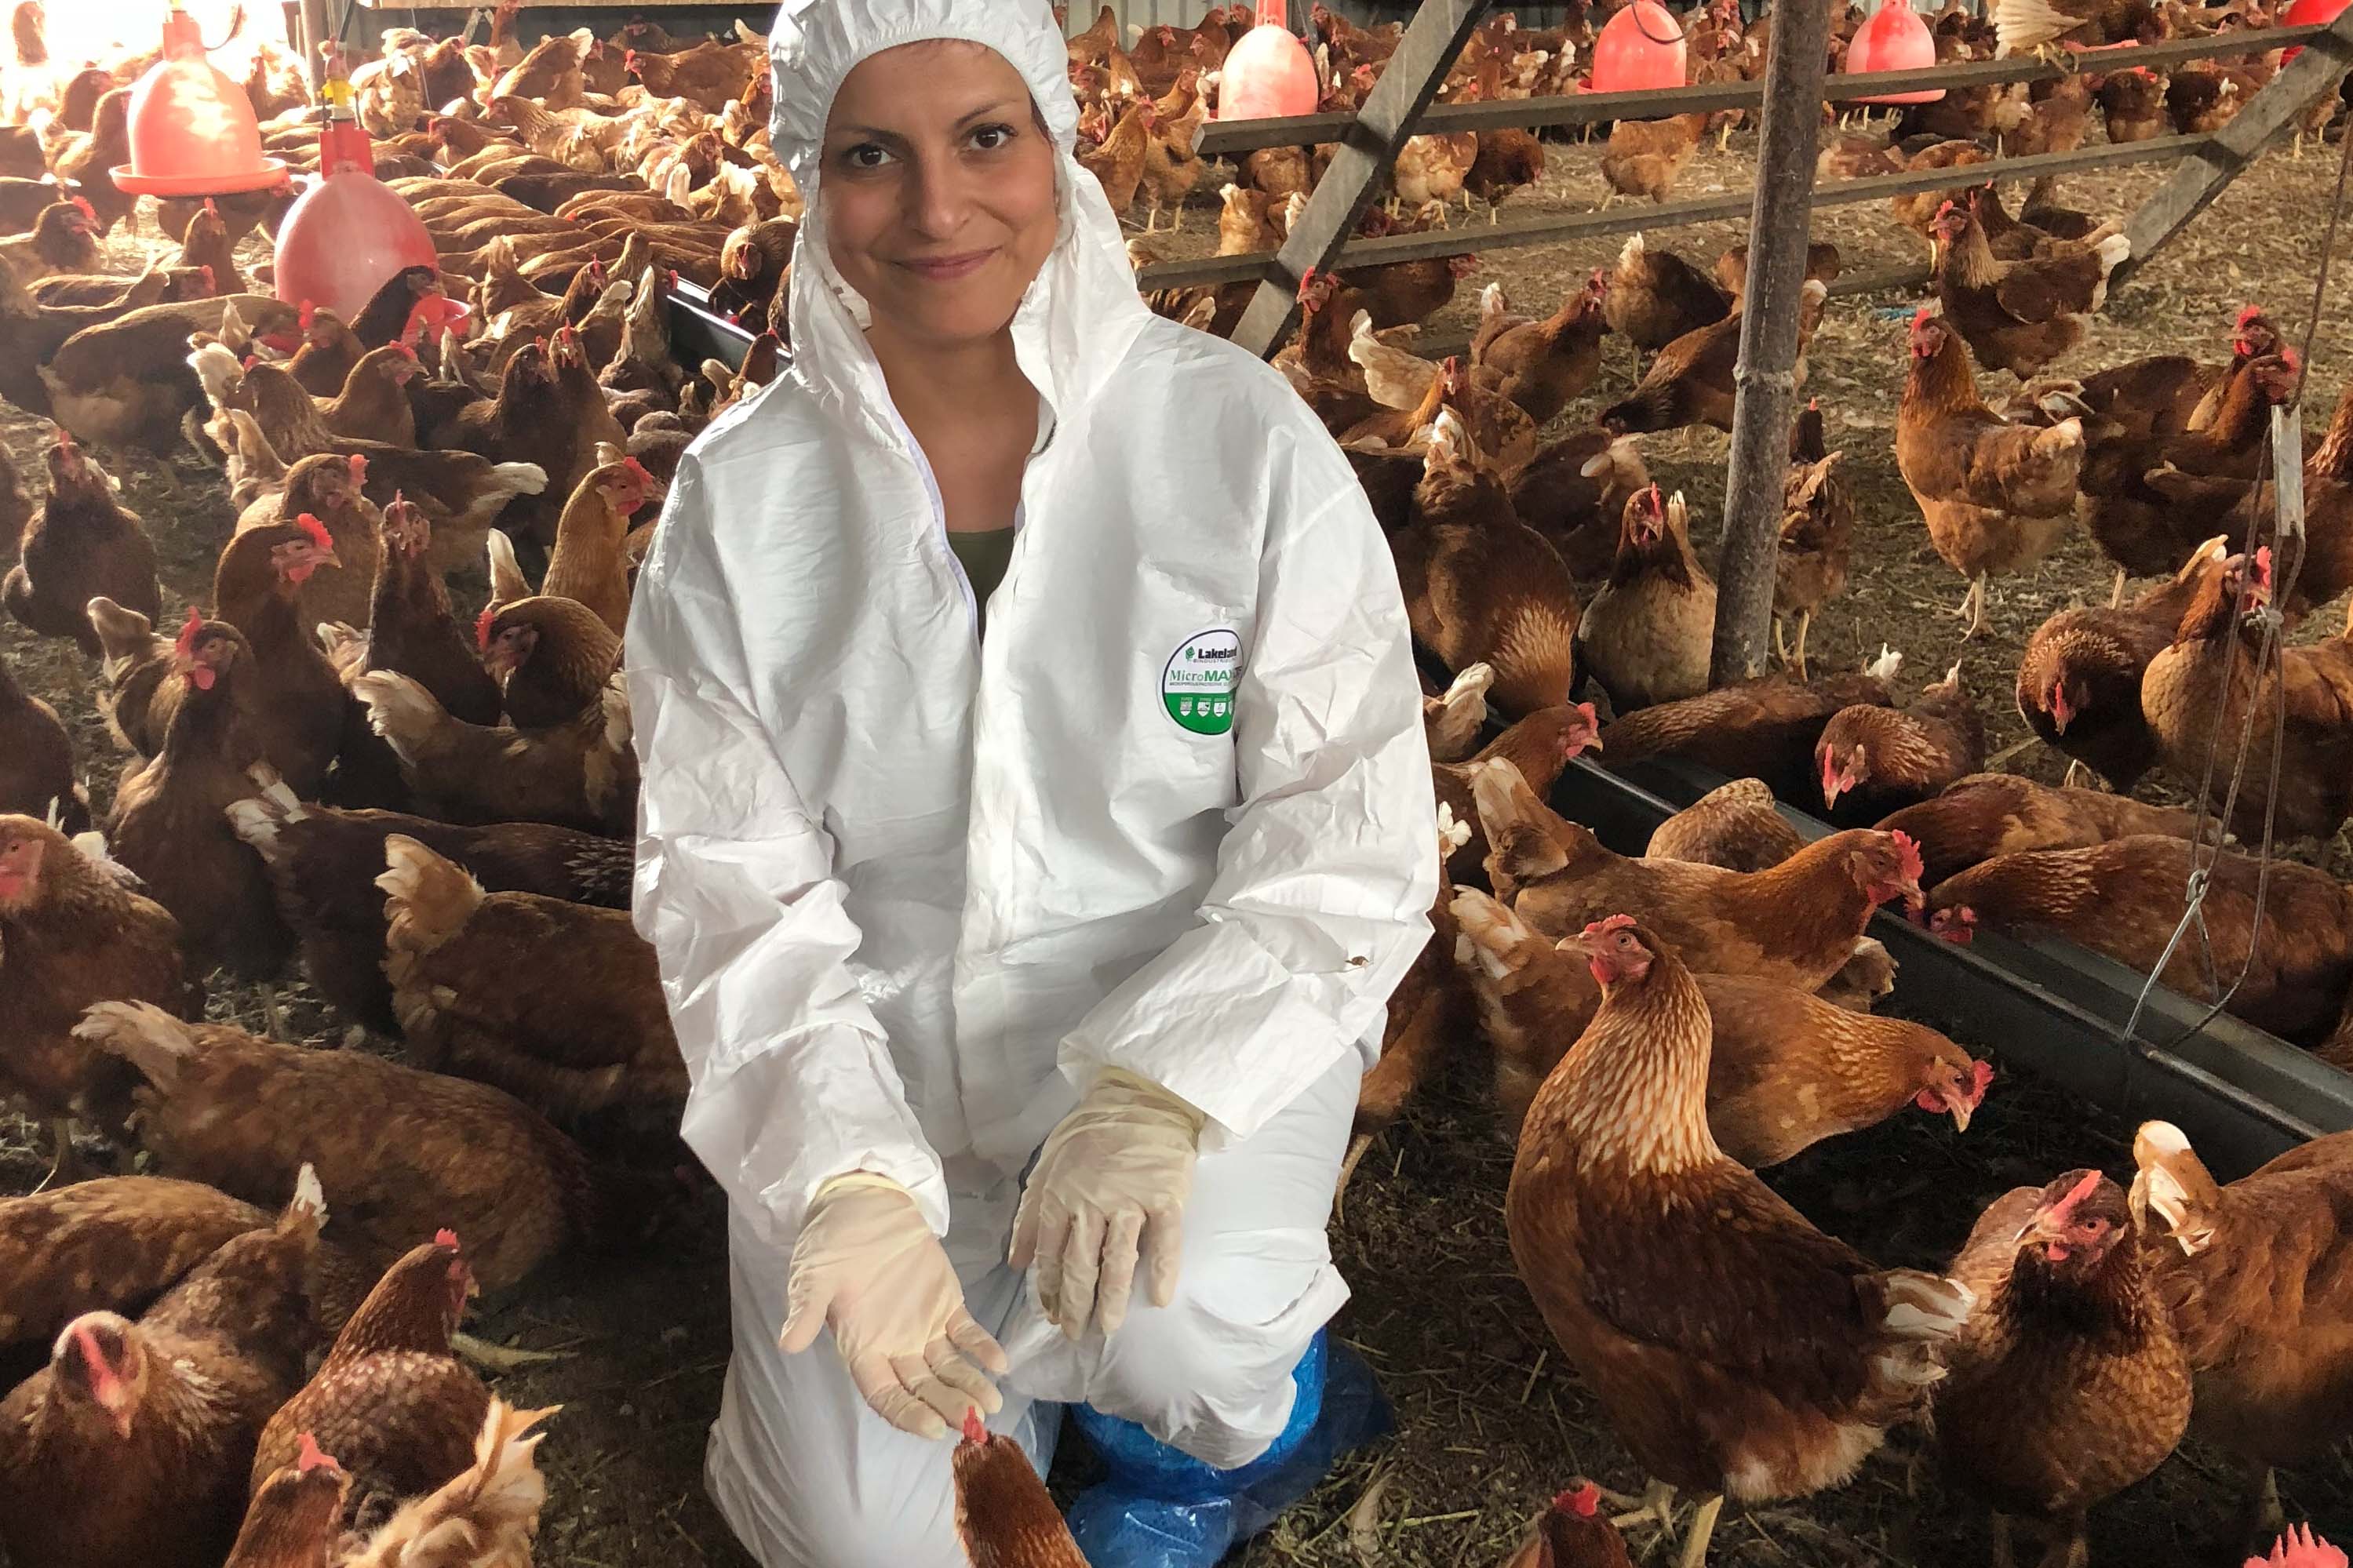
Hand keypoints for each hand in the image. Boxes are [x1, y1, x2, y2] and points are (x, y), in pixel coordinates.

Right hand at [778, 1172, 1006, 1438]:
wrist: (863, 1199)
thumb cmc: (832, 1240)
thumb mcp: (813, 1273)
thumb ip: (806, 1308)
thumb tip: (788, 1344)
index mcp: (861, 1347)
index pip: (884, 1394)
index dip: (906, 1414)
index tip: (931, 1428)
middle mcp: (895, 1346)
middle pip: (922, 1389)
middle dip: (947, 1407)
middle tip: (972, 1421)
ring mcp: (923, 1326)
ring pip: (948, 1368)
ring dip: (969, 1386)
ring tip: (992, 1405)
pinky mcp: (946, 1303)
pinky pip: (966, 1332)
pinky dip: (983, 1348)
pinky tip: (1001, 1364)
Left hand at [1010, 1068, 1204, 1339]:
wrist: (1139, 1098)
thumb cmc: (1090, 1132)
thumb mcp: (1047, 1166)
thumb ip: (1030, 1215)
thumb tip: (1015, 1262)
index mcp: (1059, 1197)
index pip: (1050, 1257)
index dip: (1050, 1291)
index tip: (1052, 1315)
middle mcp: (1091, 1204)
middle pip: (1081, 1267)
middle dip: (1076, 1306)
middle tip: (1077, 1335)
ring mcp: (1130, 1202)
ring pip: (1118, 1261)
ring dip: (1113, 1300)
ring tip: (1110, 1328)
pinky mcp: (1165, 1197)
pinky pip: (1165, 1241)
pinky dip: (1162, 1271)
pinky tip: (1160, 1299)